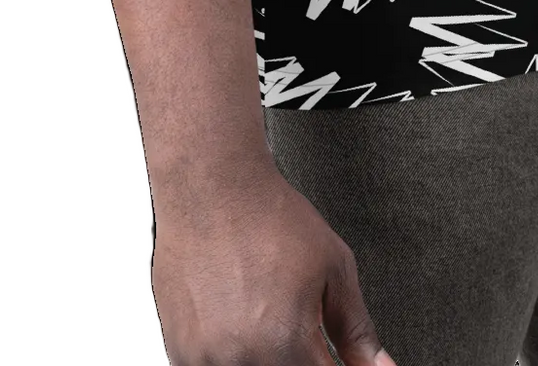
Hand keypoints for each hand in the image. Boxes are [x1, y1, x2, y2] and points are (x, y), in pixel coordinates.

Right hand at [150, 170, 398, 364]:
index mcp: (287, 344)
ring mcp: (205, 360)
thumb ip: (357, 331)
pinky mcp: (180, 352)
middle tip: (303, 326)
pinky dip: (235, 357)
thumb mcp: (333, 269)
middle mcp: (243, 360)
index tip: (332, 351)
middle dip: (303, 360)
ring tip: (268, 313)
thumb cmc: (271, 220)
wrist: (212, 190)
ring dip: (269, 359)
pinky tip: (239, 323)